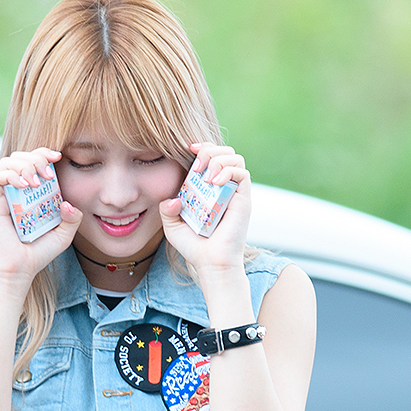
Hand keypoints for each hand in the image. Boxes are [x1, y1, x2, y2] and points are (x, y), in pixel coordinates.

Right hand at [0, 148, 81, 285]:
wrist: (20, 269)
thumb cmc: (38, 252)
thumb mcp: (64, 234)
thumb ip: (73, 218)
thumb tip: (68, 203)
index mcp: (31, 192)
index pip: (33, 161)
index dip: (44, 153)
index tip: (58, 157)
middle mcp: (16, 190)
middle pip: (20, 156)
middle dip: (36, 157)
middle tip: (48, 174)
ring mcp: (4, 195)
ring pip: (8, 162)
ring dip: (25, 165)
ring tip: (37, 182)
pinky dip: (12, 176)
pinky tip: (25, 187)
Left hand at [159, 143, 250, 274]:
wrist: (210, 263)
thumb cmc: (194, 246)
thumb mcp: (172, 226)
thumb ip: (167, 210)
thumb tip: (172, 198)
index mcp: (208, 188)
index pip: (211, 156)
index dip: (202, 147)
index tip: (188, 149)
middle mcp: (223, 187)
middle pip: (225, 151)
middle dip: (209, 150)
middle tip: (196, 167)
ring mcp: (234, 192)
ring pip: (235, 157)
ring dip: (218, 159)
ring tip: (206, 176)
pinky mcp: (244, 199)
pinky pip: (242, 173)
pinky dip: (227, 171)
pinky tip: (214, 183)